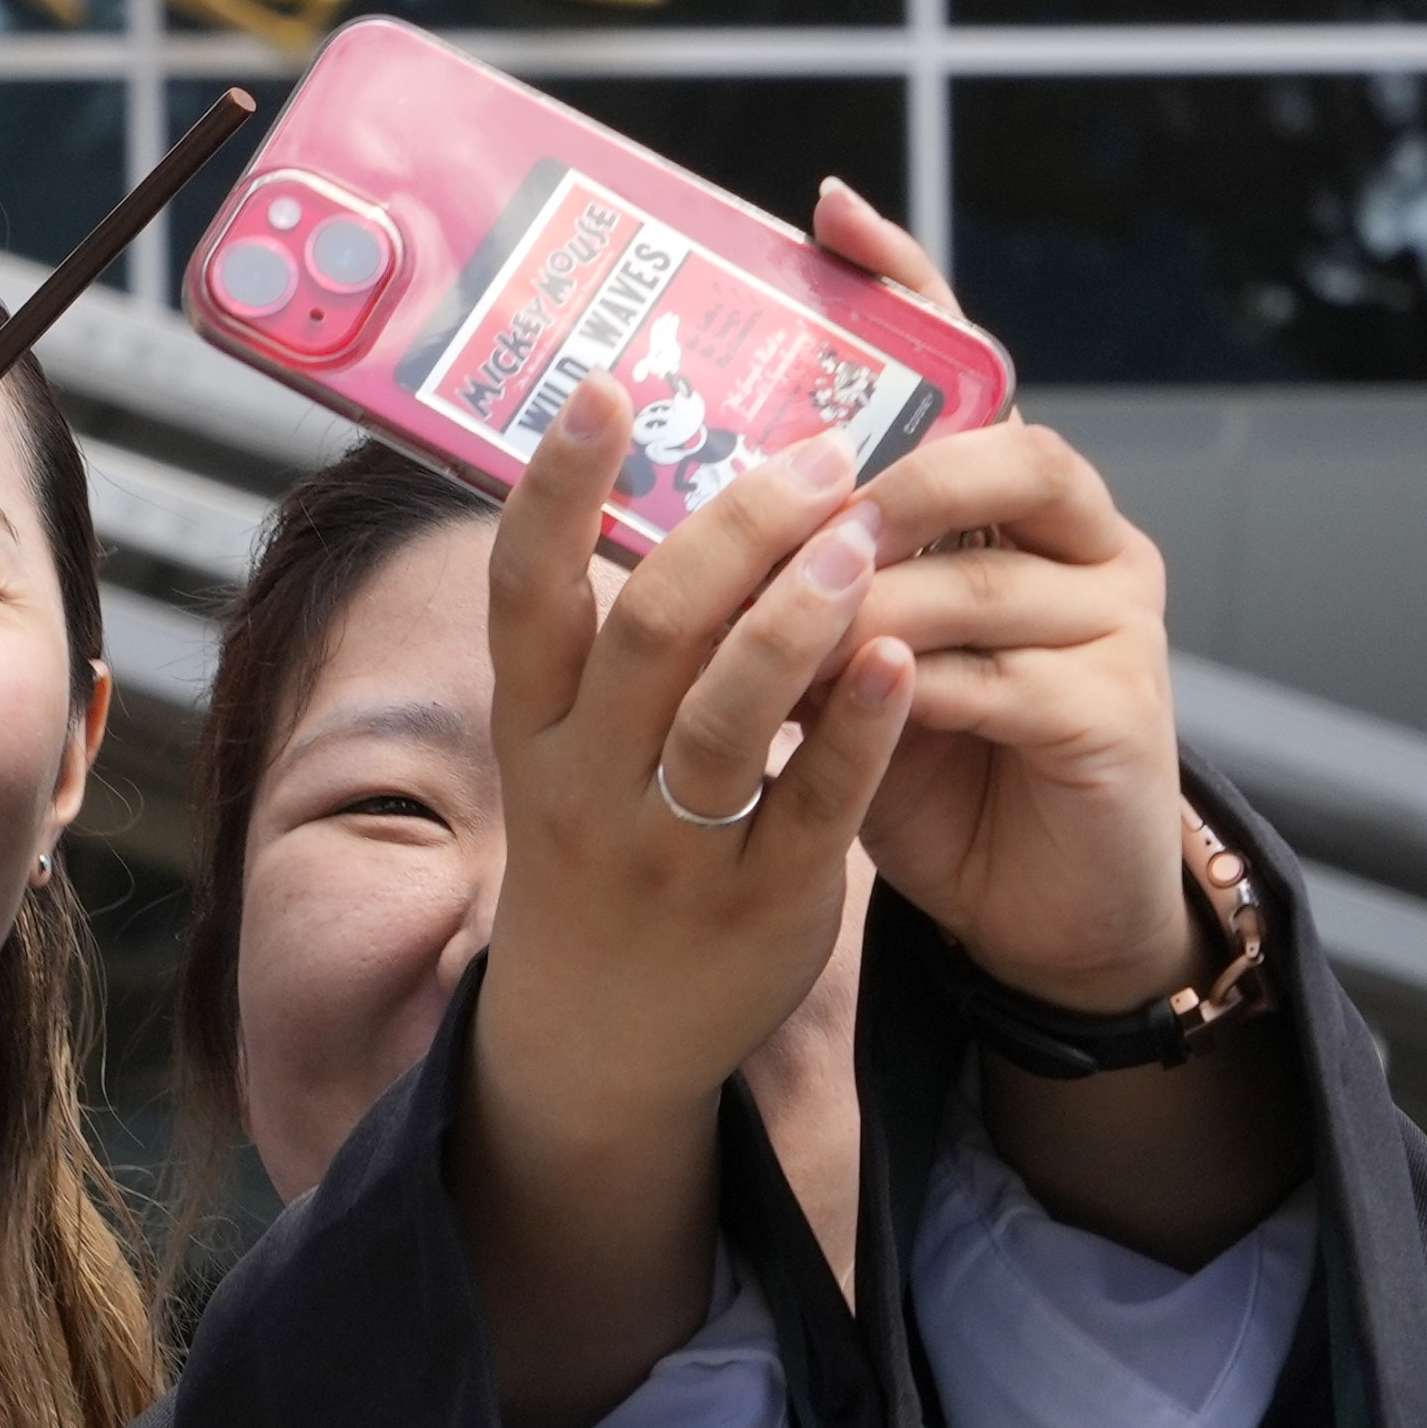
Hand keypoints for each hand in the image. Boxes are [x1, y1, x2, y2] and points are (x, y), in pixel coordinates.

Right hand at [483, 380, 918, 1113]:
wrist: (598, 1040)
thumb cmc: (595, 851)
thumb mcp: (563, 749)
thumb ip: (606, 640)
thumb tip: (676, 480)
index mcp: (535, 725)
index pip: (525, 590)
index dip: (558, 488)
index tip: (608, 387)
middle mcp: (588, 781)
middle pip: (652, 632)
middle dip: (736, 530)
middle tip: (817, 455)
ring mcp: (675, 847)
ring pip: (733, 715)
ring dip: (802, 612)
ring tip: (865, 534)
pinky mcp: (763, 901)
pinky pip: (818, 803)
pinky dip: (860, 725)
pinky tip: (901, 656)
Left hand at [806, 182, 1188, 1009]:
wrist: (1026, 902)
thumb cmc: (916, 759)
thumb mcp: (837, 650)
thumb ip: (789, 573)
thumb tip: (641, 505)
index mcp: (1008, 499)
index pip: (968, 360)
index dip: (906, 282)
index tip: (826, 210)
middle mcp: (1081, 534)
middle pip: (1007, 449)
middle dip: (893, 476)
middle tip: (797, 508)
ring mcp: (1113, 619)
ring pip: (983, 574)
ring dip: (864, 603)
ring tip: (773, 635)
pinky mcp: (1118, 713)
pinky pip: (999, 680)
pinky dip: (903, 691)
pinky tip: (840, 706)